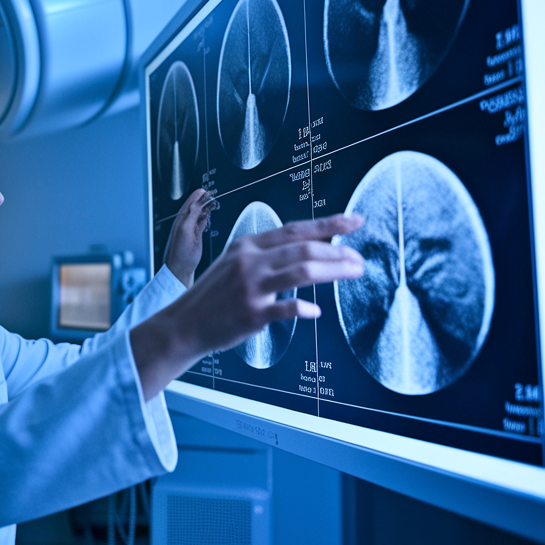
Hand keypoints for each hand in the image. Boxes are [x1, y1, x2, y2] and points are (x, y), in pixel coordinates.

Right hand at [131, 213, 366, 399]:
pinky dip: (302, 308)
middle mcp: (250, 261)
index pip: (295, 229)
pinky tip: (316, 311)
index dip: (329, 224)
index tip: (355, 221)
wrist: (184, 323)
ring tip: (354, 272)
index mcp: (248, 245)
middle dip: (338, 252)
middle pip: (303, 249)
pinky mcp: (250, 313)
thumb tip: (309, 250)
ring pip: (301, 271)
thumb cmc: (214, 294)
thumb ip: (268, 255)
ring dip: (333, 271)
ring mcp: (250, 286)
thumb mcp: (234, 262)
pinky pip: (284, 308)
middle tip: (359, 259)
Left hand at [163, 189, 213, 288]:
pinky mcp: (196, 236)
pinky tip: (209, 213)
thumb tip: (196, 203)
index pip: (189, 204)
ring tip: (212, 200)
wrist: (181, 268)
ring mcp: (191, 229)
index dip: (196, 196)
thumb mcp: (185, 230)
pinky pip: (202, 222)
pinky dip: (206, 216)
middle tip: (210, 193)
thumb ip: (191, 216)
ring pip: (199, 214)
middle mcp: (185, 223)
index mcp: (180, 220)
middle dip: (202, 200)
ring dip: (205, 207)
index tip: (204, 190)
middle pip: (195, 207)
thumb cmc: (179, 252)